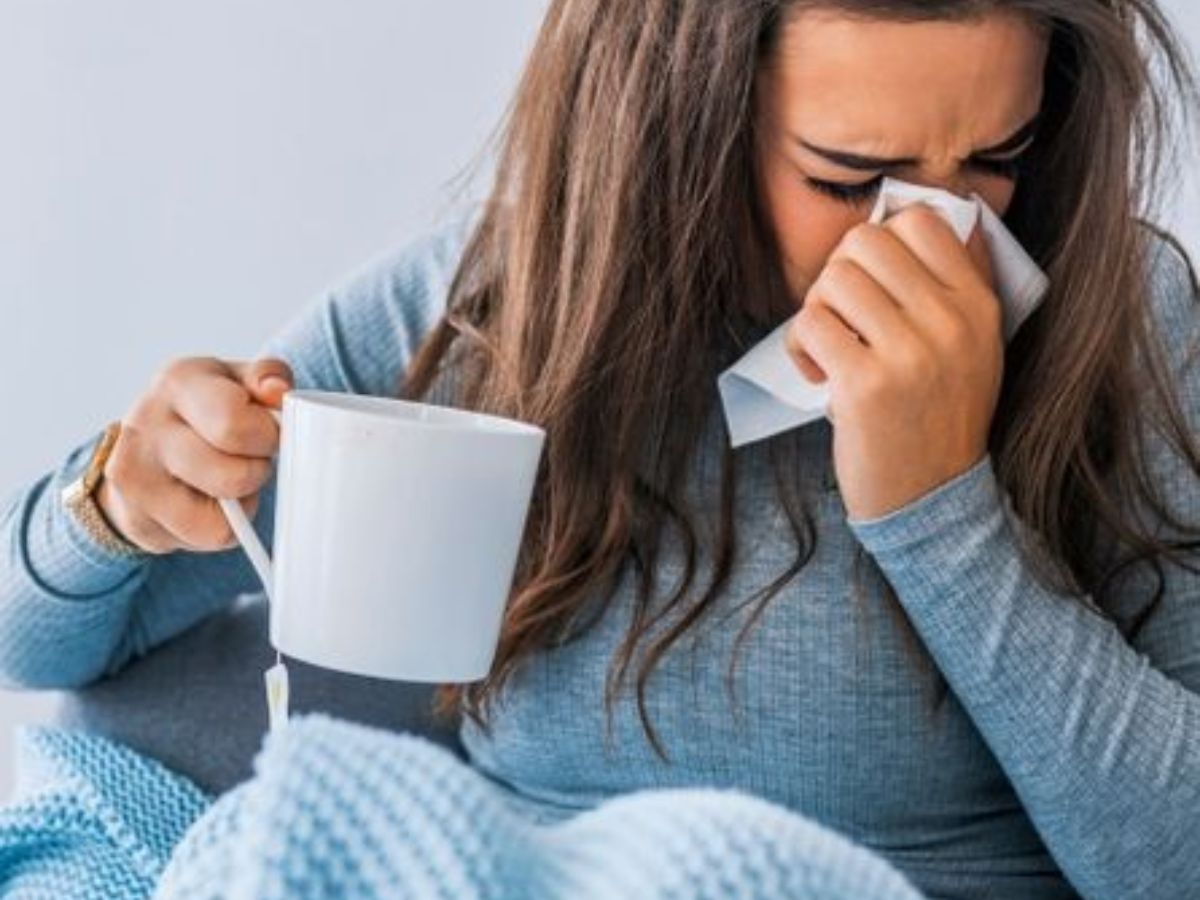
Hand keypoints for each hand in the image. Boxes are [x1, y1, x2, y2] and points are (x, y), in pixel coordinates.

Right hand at [95, 357, 293, 553]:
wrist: (145, 445)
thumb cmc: (206, 409)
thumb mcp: (237, 380)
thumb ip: (267, 376)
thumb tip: (278, 391)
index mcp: (179, 382)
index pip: (234, 423)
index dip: (268, 436)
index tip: (268, 433)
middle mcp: (147, 425)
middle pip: (234, 476)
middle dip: (258, 471)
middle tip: (250, 459)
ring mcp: (134, 475)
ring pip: (221, 519)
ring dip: (242, 504)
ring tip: (228, 480)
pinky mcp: (136, 519)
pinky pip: (207, 537)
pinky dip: (222, 528)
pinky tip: (210, 502)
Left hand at [783, 204, 1002, 520]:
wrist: (932, 498)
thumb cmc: (939, 417)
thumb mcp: (976, 348)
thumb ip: (960, 284)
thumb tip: (942, 214)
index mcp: (978, 305)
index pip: (920, 221)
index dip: (880, 242)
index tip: (872, 283)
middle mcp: (950, 322)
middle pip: (865, 241)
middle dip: (838, 274)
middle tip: (842, 317)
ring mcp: (909, 353)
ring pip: (832, 279)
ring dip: (817, 311)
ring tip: (830, 349)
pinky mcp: (865, 384)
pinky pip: (810, 324)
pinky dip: (800, 347)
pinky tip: (818, 375)